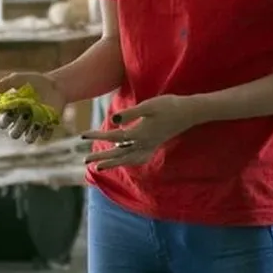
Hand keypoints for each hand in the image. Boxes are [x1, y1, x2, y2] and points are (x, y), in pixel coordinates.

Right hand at [0, 73, 66, 143]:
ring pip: (28, 139)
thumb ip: (5, 83)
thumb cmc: (33, 82)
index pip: (2, 123)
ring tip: (37, 121)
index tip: (10, 111)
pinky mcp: (47, 128)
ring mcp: (34, 127)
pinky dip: (45, 131)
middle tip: (25, 114)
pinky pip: (44, 136)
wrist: (54, 84)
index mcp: (11, 113)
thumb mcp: (18, 79)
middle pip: (14, 134)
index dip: (4, 120)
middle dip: (18, 126)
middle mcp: (21, 123)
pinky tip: (47, 122)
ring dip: (31, 132)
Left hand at [83, 95, 200, 170]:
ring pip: (127, 159)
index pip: (112, 136)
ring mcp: (150, 146)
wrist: (190, 112)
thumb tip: (113, 121)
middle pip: (117, 153)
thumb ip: (130, 113)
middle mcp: (143, 144)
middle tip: (84, 161)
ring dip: (113, 162)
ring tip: (99, 166)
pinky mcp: (155, 145)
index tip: (82, 136)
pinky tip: (123, 160)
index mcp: (139, 133)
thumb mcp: (148, 106)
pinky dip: (128, 161)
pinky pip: (139, 158)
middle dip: (101, 156)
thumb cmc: (169, 105)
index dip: (96, 135)